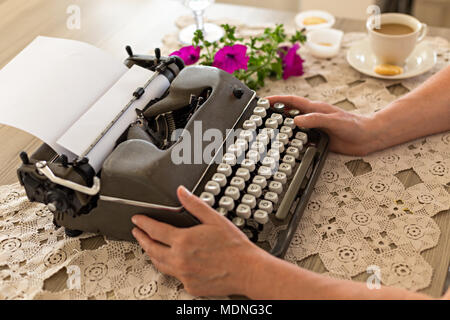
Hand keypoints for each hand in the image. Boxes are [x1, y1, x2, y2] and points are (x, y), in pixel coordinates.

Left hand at [131, 186, 266, 296]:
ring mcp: (184, 275)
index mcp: (184, 241)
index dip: (143, 223)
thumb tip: (181, 192)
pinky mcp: (190, 286)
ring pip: (159, 264)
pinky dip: (169, 267)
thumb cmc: (234, 247)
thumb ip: (194, 205)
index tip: (137, 219)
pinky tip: (171, 263)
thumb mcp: (214, 219)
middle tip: (137, 232)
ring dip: (151, 254)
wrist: (248, 271)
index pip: (155, 230)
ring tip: (149, 247)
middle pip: (151, 249)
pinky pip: (174, 276)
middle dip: (142, 239)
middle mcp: (180, 260)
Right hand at [266, 95, 381, 155]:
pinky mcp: (318, 140)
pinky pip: (301, 140)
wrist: (367, 138)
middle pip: (290, 113)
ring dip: (282, 129)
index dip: (278, 100)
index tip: (264, 101)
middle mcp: (313, 118)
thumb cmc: (354, 126)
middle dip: (275, 113)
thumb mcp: (334, 121)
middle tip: (261, 117)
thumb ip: (315, 119)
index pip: (292, 101)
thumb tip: (296, 120)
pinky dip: (292, 142)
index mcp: (315, 109)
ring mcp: (315, 129)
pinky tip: (286, 147)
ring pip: (294, 127)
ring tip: (268, 133)